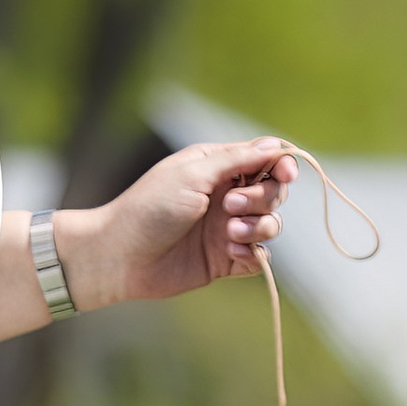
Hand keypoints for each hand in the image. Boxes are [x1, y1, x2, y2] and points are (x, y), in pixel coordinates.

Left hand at [60, 140, 297, 308]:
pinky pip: (258, 258)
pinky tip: (230, 254)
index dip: (281, 166)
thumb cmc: (150, 207)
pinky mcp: (226, 260)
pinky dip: (252, 255)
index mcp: (217, 168)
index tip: (285, 174)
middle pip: (273, 192)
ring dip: (258, 228)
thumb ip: (236, 160)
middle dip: (262, 199)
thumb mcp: (193, 174)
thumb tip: (275, 145)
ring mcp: (227, 229)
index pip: (264, 161)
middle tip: (231, 206)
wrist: (122, 256)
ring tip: (229, 234)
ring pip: (270, 225)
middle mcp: (226, 196)